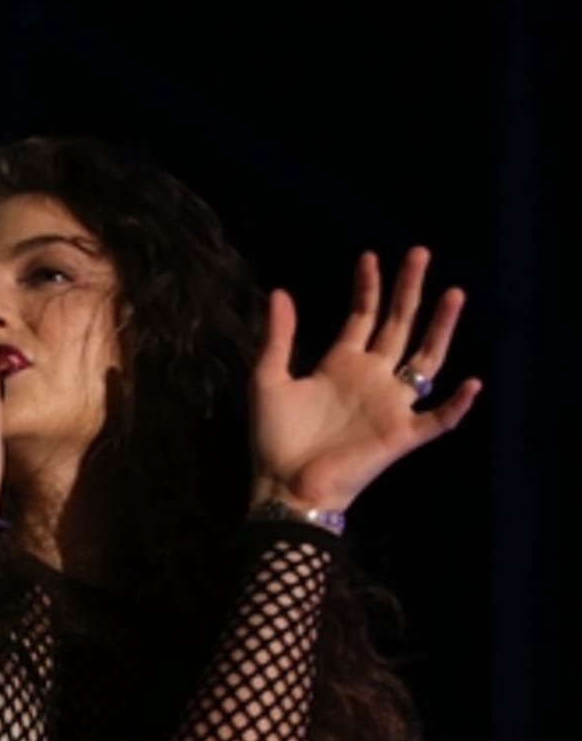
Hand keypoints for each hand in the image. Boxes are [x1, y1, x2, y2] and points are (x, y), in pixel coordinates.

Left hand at [249, 247, 482, 514]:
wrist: (284, 487)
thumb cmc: (274, 440)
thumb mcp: (268, 381)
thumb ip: (277, 338)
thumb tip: (280, 292)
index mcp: (341, 365)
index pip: (362, 317)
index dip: (368, 288)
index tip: (370, 257)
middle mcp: (371, 379)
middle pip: (399, 326)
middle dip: (409, 291)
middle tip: (419, 253)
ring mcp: (389, 406)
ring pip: (426, 360)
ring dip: (441, 329)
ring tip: (454, 294)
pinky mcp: (400, 437)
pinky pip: (437, 420)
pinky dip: (457, 406)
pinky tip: (473, 383)